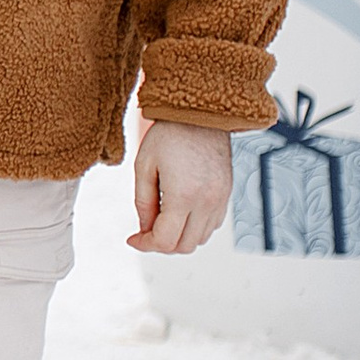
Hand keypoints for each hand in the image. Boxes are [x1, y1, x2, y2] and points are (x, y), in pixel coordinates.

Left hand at [128, 120, 231, 255]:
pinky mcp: (227, 195)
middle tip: (145, 232)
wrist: (201, 114)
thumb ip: (143, 203)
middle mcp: (207, 202)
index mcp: (183, 195)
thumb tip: (144, 229)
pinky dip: (195, 228)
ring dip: (179, 237)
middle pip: (184, 245)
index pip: (165, 240)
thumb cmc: (170, 135)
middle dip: (161, 244)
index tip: (133, 239)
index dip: (145, 245)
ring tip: (161, 221)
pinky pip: (212, 225)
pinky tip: (180, 214)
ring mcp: (220, 200)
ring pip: (199, 239)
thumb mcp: (144, 167)